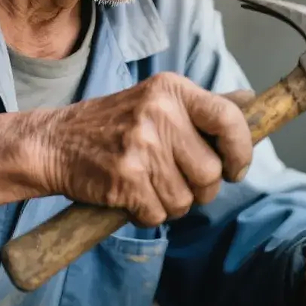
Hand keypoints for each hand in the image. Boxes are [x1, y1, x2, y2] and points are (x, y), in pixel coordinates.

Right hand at [28, 73, 252, 226]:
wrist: (55, 143)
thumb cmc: (114, 124)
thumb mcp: (158, 100)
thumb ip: (203, 106)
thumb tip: (250, 100)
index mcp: (173, 90)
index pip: (229, 118)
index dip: (242, 151)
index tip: (236, 168)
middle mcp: (159, 113)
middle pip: (211, 172)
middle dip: (200, 188)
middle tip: (176, 179)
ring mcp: (140, 146)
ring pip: (186, 200)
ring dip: (171, 203)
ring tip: (148, 183)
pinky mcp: (124, 179)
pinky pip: (158, 215)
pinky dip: (147, 214)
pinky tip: (131, 194)